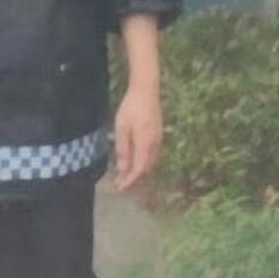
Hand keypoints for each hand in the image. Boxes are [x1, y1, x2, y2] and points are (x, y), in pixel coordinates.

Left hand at [111, 76, 164, 193]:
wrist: (146, 90)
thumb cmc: (130, 108)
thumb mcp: (121, 129)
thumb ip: (123, 150)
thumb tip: (123, 169)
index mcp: (145, 144)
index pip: (138, 169)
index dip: (129, 180)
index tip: (119, 187)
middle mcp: (154, 144)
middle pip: (145, 167)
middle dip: (133, 177)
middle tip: (120, 182)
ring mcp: (159, 139)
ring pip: (150, 161)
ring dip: (139, 169)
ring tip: (126, 173)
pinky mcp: (159, 133)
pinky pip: (152, 153)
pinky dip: (144, 160)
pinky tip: (136, 159)